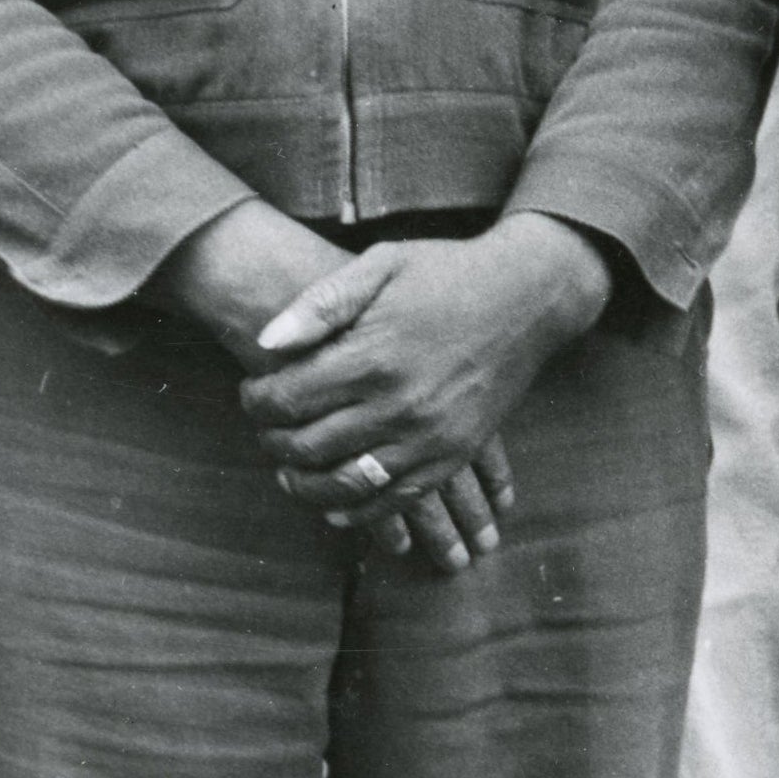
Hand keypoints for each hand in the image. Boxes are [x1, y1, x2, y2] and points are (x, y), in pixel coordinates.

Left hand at [162, 208, 533, 575]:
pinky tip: (333, 504)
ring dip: (305, 484)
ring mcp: (429, 438)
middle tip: (264, 429)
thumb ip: (320, 303)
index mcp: (373, 356)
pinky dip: (357, 513)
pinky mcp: (453, 456)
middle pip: (309, 446)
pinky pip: (395, 501)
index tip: (250, 392)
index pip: (289, 399)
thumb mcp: (382, 264)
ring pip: (346, 484)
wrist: (528, 295)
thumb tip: (265, 344)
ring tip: (288, 470)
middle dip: (273, 441)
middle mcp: (399, 406)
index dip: (257, 400)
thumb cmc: (447, 272)